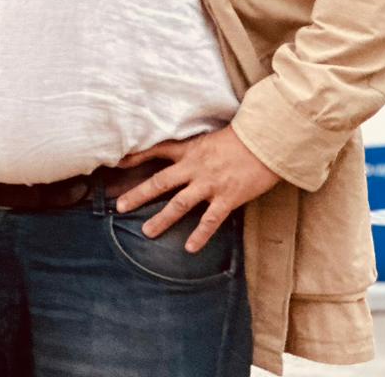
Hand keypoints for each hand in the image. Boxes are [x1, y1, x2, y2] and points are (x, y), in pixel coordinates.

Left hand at [113, 126, 279, 252]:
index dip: (136, 157)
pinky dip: (199, 235)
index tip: (117, 163)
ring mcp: (210, 184)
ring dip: (162, 219)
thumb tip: (187, 152)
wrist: (267, 140)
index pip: (157, 150)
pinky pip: (210, 220)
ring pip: (179, 204)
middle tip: (120, 207)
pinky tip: (189, 248)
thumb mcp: (213, 135)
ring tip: (147, 232)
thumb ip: (197, 146)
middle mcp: (195, 167)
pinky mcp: (227, 197)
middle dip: (139, 194)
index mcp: (191, 150)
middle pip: (160, 182)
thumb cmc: (244, 135)